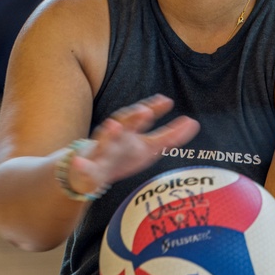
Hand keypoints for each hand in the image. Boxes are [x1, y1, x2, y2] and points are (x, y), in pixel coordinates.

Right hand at [67, 95, 198, 196]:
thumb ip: (169, 136)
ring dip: (108, 133)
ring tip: (114, 126)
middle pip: (122, 124)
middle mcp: (113, 137)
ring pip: (102, 141)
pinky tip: (81, 163)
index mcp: (129, 132)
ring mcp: (98, 152)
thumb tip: (193, 123)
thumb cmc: (121, 156)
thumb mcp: (147, 148)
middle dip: (133, 118)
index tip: (167, 101)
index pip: (141, 117)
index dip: (153, 109)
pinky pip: (82, 168)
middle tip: (145, 112)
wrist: (89, 173)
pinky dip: (81, 165)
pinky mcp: (86, 169)